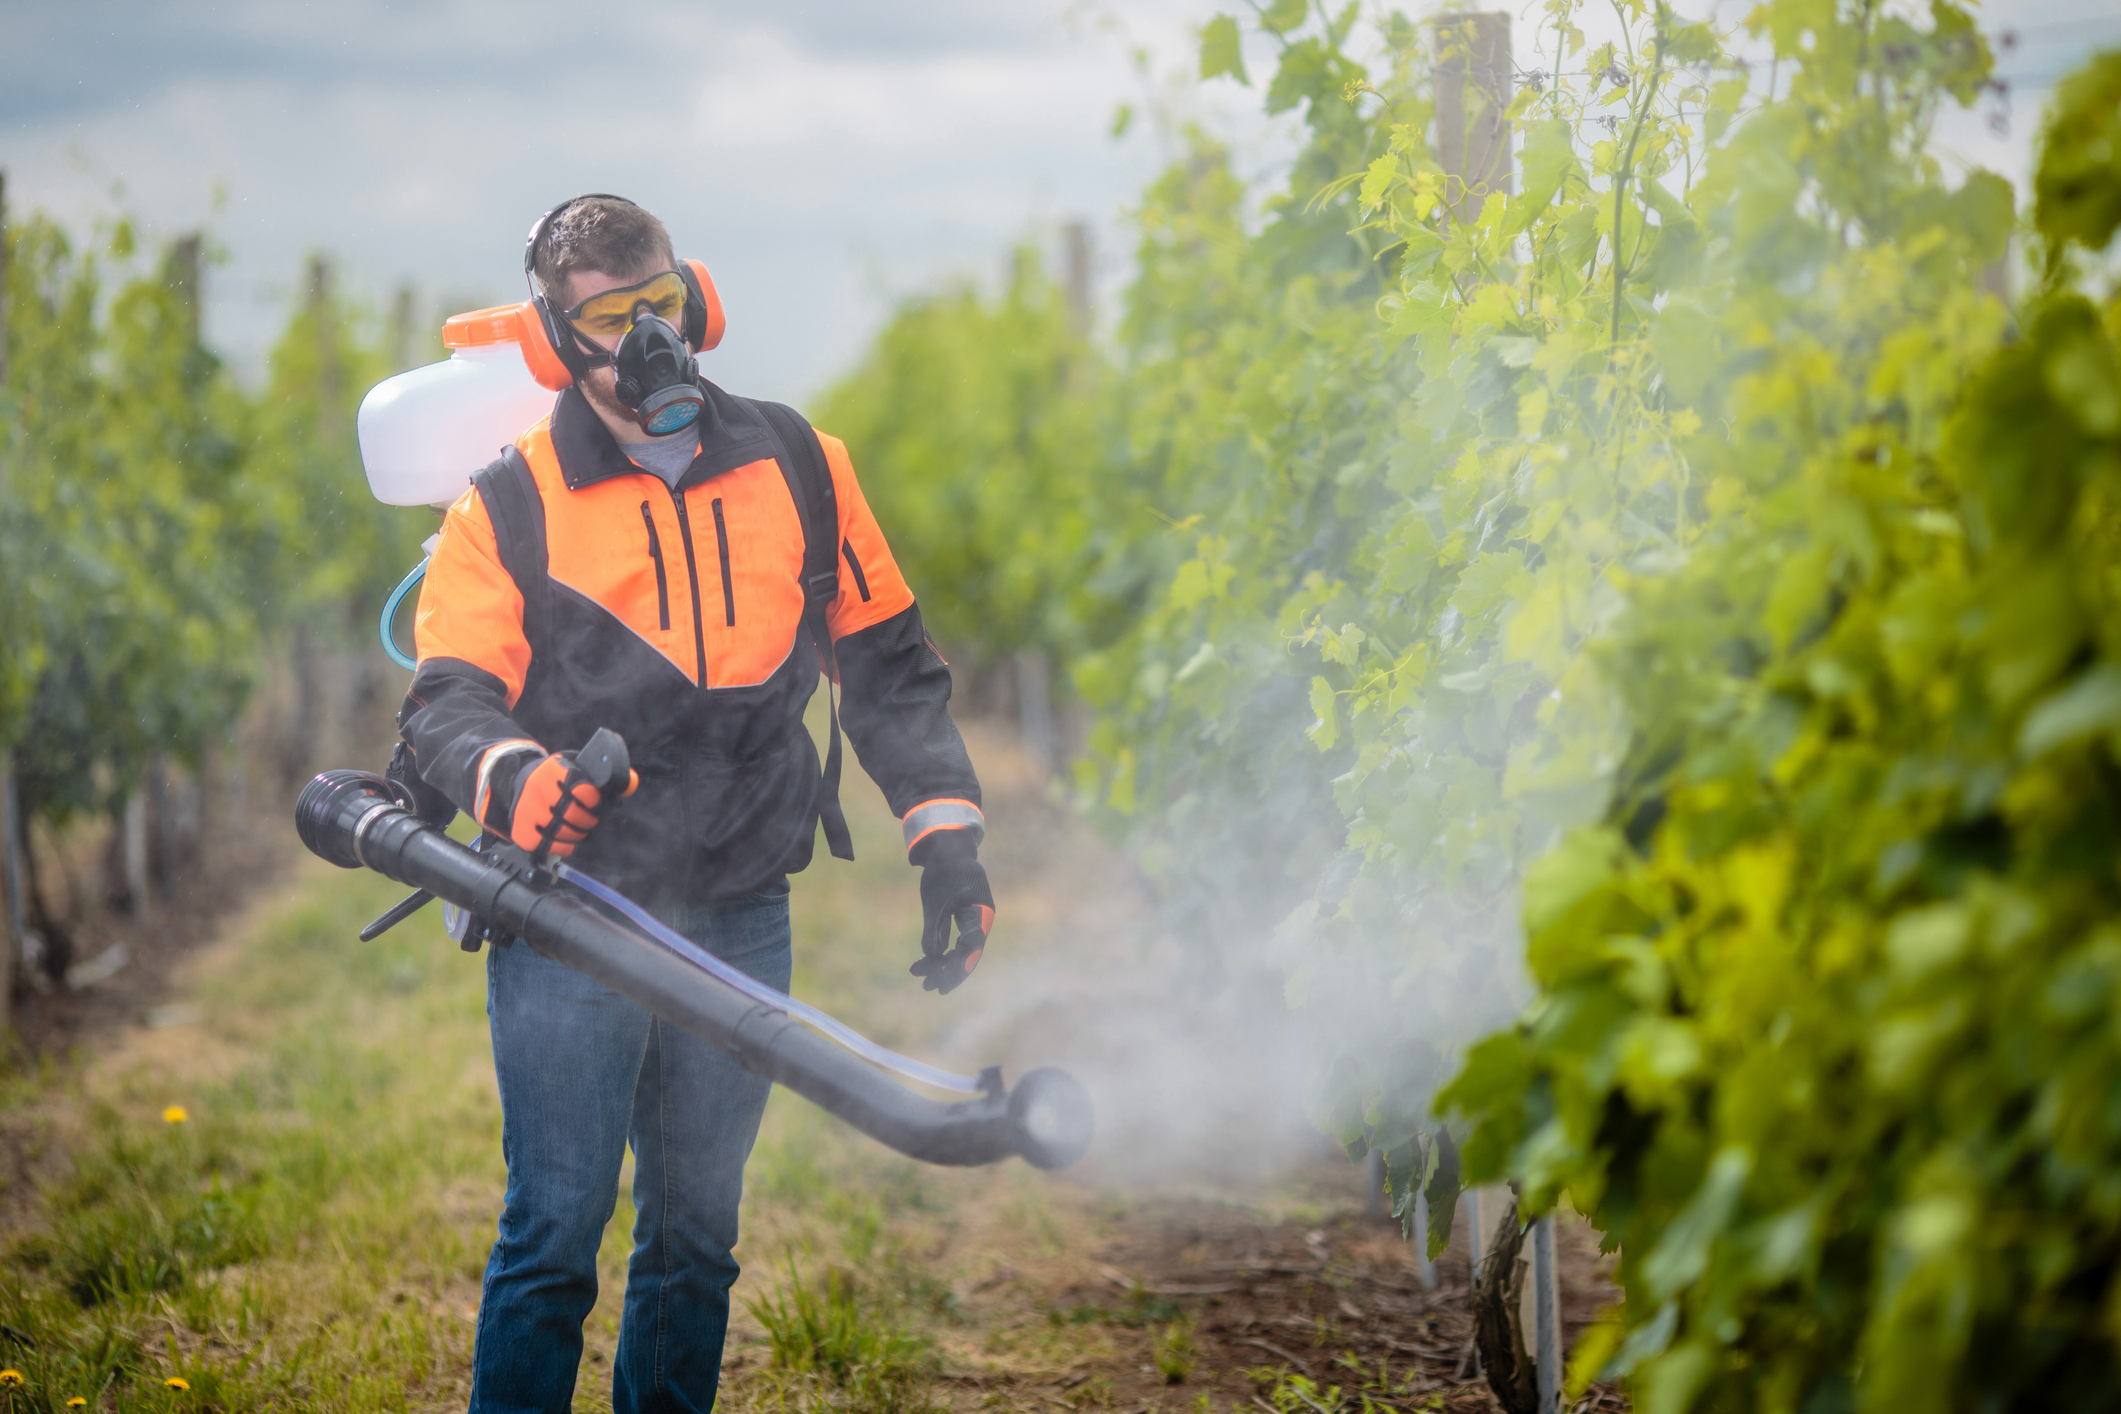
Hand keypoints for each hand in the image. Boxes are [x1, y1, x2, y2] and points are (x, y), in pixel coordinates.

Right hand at [504, 751, 614, 857]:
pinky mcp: (522, 831)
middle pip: (573, 814)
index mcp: (554, 769)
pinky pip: (550, 846)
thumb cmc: (557, 777)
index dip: (594, 801)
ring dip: (578, 834)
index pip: (583, 791)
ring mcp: (527, 811)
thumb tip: (630, 784)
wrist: (520, 782)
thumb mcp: (576, 766)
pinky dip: (565, 846)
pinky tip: (568, 840)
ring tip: (582, 829)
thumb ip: (602, 775)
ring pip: (562, 831)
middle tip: (592, 820)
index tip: (596, 803)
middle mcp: (537, 789)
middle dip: (589, 820)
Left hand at [909, 829, 992, 994]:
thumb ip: (936, 927)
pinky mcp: (955, 920)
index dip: (960, 964)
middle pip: (966, 954)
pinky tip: (919, 964)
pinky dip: (935, 954)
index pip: (972, 945)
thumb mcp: (937, 899)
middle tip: (931, 988)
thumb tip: (932, 955)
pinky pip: (948, 943)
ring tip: (921, 981)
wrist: (946, 850)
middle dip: (949, 972)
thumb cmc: (945, 869)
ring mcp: (968, 922)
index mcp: (980, 913)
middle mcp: (977, 921)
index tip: (946, 977)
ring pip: (957, 952)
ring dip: (940, 967)